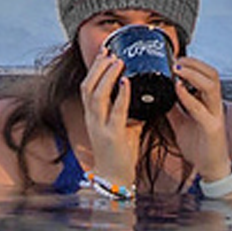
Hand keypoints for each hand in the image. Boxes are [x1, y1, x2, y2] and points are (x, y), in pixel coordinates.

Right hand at [79, 53, 139, 186]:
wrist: (115, 178)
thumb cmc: (120, 152)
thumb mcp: (122, 125)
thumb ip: (129, 110)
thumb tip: (144, 93)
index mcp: (93, 115)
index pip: (87, 86)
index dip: (95, 68)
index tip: (106, 51)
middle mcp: (92, 119)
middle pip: (88, 86)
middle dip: (99, 67)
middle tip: (111, 52)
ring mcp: (99, 127)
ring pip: (96, 95)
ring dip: (107, 76)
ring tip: (118, 62)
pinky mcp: (112, 136)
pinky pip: (115, 111)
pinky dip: (121, 95)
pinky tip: (127, 83)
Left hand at [171, 56, 231, 184]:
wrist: (211, 168)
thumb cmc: (199, 146)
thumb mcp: (182, 123)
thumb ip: (173, 109)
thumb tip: (159, 96)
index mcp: (209, 102)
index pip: (207, 74)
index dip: (194, 64)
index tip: (176, 57)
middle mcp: (215, 105)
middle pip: (213, 75)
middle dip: (195, 64)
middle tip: (176, 60)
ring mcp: (215, 116)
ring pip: (212, 86)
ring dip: (193, 74)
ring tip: (177, 69)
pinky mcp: (212, 128)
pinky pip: (202, 109)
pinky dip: (189, 97)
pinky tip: (178, 89)